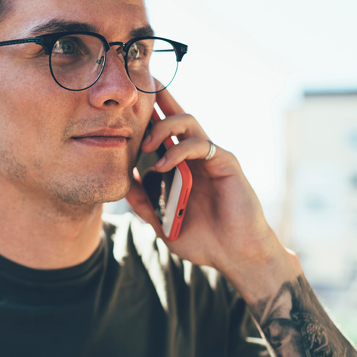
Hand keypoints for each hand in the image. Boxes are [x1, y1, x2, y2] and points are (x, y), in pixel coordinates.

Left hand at [125, 88, 283, 278]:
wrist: (236, 256)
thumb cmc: (204, 240)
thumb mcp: (162, 221)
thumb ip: (143, 202)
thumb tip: (121, 182)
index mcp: (180, 166)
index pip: (163, 132)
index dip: (148, 116)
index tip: (126, 107)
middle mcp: (195, 157)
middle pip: (176, 116)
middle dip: (158, 100)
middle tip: (134, 103)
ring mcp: (210, 157)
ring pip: (187, 122)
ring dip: (163, 127)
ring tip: (145, 144)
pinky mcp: (225, 163)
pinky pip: (200, 145)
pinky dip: (178, 151)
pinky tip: (162, 165)